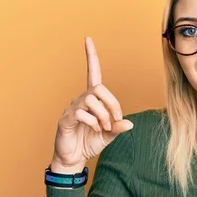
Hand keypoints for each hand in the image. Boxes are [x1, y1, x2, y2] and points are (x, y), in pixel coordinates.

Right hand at [50, 37, 133, 172]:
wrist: (74, 158)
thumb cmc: (90, 142)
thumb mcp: (109, 135)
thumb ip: (118, 127)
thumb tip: (130, 123)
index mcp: (93, 99)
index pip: (93, 73)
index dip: (91, 57)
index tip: (88, 39)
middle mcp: (81, 99)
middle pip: (99, 88)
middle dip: (112, 105)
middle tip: (114, 121)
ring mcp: (72, 108)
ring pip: (92, 100)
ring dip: (103, 116)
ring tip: (102, 128)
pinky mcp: (66, 119)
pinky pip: (82, 113)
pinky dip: (93, 122)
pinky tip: (93, 130)